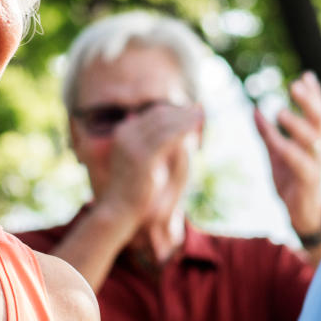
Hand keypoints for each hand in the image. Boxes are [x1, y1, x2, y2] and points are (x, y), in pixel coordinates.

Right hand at [96, 104, 202, 226]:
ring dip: (185, 118)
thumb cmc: (132, 187)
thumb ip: (151, 143)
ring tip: (201, 116)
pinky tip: (195, 130)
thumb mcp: (139, 160)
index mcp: (124, 131)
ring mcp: (132, 144)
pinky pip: (168, 137)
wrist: (118, 209)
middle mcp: (126, 133)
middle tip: (200, 111)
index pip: (153, 113)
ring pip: (164, 123)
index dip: (175, 111)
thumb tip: (169, 133)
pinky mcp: (143, 157)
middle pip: (159, 114)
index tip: (191, 112)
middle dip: (181, 111)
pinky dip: (183, 130)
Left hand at [253, 71, 320, 240]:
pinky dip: (285, 148)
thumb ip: (267, 133)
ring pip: (313, 139)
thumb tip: (253, 109)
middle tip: (295, 84)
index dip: (315, 94)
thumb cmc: (291, 181)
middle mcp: (320, 149)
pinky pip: (299, 161)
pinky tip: (275, 140)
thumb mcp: (276, 154)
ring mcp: (317, 164)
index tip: (307, 75)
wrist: (300, 216)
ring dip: (296, 124)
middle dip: (310, 100)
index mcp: (315, 140)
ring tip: (278, 110)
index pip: (319, 112)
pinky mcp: (309, 180)